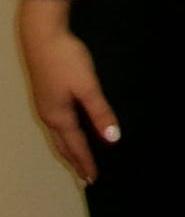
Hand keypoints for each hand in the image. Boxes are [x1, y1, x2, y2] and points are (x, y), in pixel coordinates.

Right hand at [18, 11, 118, 183]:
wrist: (41, 37)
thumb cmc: (66, 60)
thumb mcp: (88, 86)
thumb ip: (100, 112)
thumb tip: (112, 138)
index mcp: (59, 116)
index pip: (75, 146)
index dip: (85, 163)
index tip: (93, 180)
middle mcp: (48, 116)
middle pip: (62, 146)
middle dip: (74, 162)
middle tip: (85, 179)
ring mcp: (44, 106)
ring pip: (56, 136)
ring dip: (67, 150)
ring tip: (77, 161)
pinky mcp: (45, 96)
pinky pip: (55, 125)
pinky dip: (64, 136)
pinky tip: (69, 132)